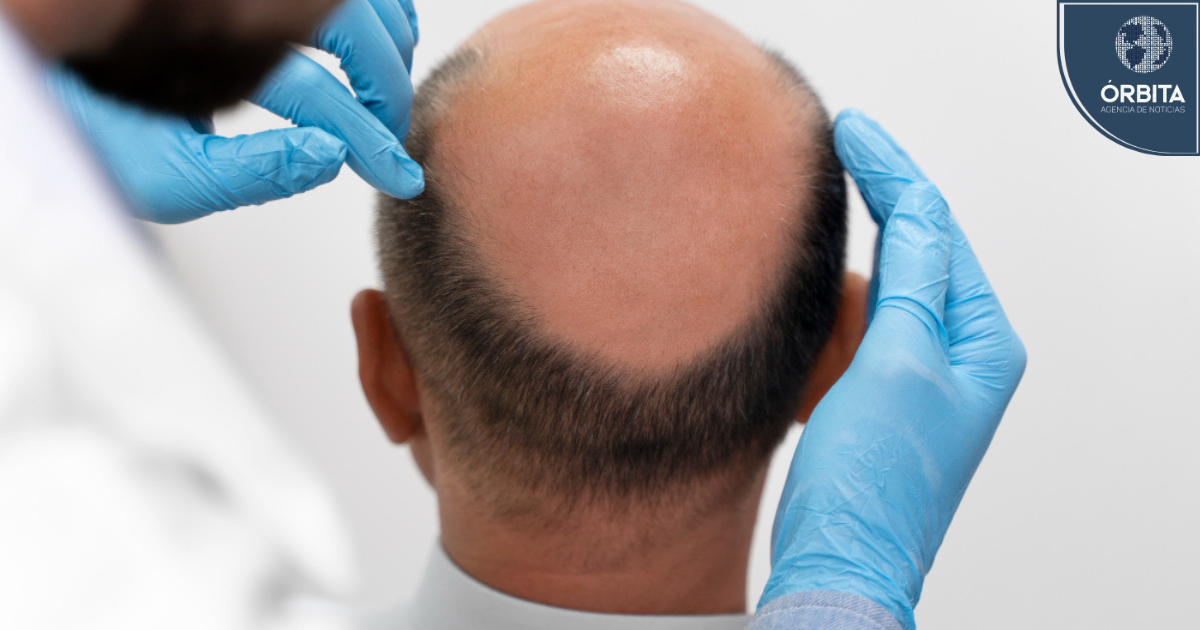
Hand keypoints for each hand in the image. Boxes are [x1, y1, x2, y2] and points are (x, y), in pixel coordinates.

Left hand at [47, 0, 423, 223]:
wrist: (45, 89)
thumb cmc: (97, 125)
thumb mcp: (169, 174)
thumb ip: (253, 172)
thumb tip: (332, 156)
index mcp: (210, 46)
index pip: (317, 91)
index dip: (370, 137)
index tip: (398, 173)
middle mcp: (230, 3)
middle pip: (346, 24)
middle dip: (385, 85)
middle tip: (391, 137)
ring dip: (382, 37)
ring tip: (389, 89)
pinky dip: (366, 9)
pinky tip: (374, 38)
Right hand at [757, 109, 1026, 628]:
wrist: (838, 564)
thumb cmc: (876, 484)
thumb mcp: (897, 365)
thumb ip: (909, 282)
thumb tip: (914, 206)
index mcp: (980, 342)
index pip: (935, 233)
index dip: (893, 174)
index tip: (852, 128)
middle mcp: (953, 354)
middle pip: (907, 256)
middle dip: (868, 209)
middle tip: (831, 148)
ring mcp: (908, 376)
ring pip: (867, 295)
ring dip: (834, 270)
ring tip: (797, 233)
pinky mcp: (868, 397)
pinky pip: (842, 335)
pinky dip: (818, 317)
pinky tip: (793, 300)